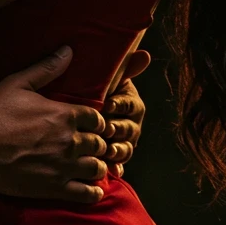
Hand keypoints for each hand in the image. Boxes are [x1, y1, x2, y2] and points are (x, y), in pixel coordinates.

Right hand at [0, 46, 107, 204]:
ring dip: (97, 167)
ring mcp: (65, 166)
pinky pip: (86, 194)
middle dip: (97, 145)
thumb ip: (47, 68)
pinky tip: (92, 191)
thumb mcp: (19, 83)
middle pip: (99, 144)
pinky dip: (93, 193)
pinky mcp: (55, 188)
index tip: (91, 126)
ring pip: (97, 168)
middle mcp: (71, 140)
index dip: (96, 122)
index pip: (97, 119)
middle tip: (90, 147)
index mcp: (65, 115)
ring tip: (91, 167)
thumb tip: (69, 50)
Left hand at [104, 49, 148, 177]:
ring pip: (126, 148)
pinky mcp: (115, 157)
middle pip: (130, 129)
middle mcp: (131, 124)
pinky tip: (112, 170)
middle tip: (107, 128)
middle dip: (119, 129)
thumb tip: (146, 54)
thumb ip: (125, 68)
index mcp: (131, 104)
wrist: (79, 111)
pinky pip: (119, 164)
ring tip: (108, 150)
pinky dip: (116, 168)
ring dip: (119, 150)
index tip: (108, 104)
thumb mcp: (106, 80)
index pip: (131, 105)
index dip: (120, 105)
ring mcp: (124, 142)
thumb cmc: (94, 92)